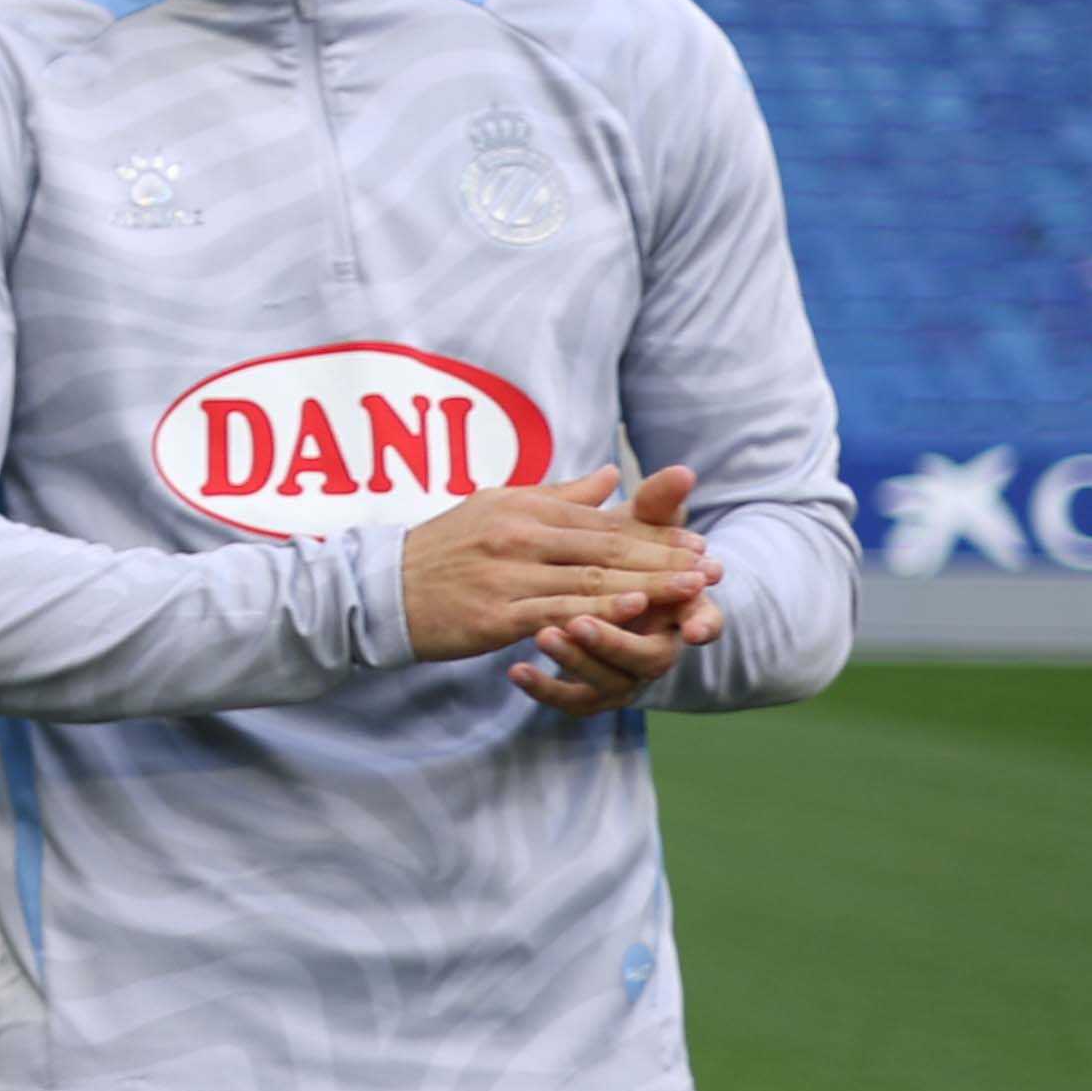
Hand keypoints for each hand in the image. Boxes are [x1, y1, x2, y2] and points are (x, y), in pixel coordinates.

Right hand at [400, 467, 713, 665]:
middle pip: (606, 550)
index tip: (697, 542)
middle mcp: (518, 536)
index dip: (654, 534)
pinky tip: (634, 613)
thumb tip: (611, 476)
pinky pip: (556, 612)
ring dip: (648, 586)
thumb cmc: (440, 549)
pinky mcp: (494, 614)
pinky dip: (599, 612)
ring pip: (590, 581)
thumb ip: (558, 495)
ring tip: (693, 590)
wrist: (379, 590)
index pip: (602, 521)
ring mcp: (506, 575)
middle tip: (711, 568)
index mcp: (523, 507)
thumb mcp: (495, 505)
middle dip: (664, 559)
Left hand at [510, 465, 722, 714]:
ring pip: (608, 681)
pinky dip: (545, 686)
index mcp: (676, 612)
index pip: (701, 622)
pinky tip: (515, 670)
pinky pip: (570, 701)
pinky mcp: (588, 695)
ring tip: (541, 636)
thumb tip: (683, 470)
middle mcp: (655, 648)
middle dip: (615, 638)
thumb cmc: (616, 558)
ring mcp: (623, 677)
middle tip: (577, 622)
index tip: (697, 629)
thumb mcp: (633, 531)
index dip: (703, 623)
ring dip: (575, 658)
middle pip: (650, 657)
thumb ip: (655, 507)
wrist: (575, 605)